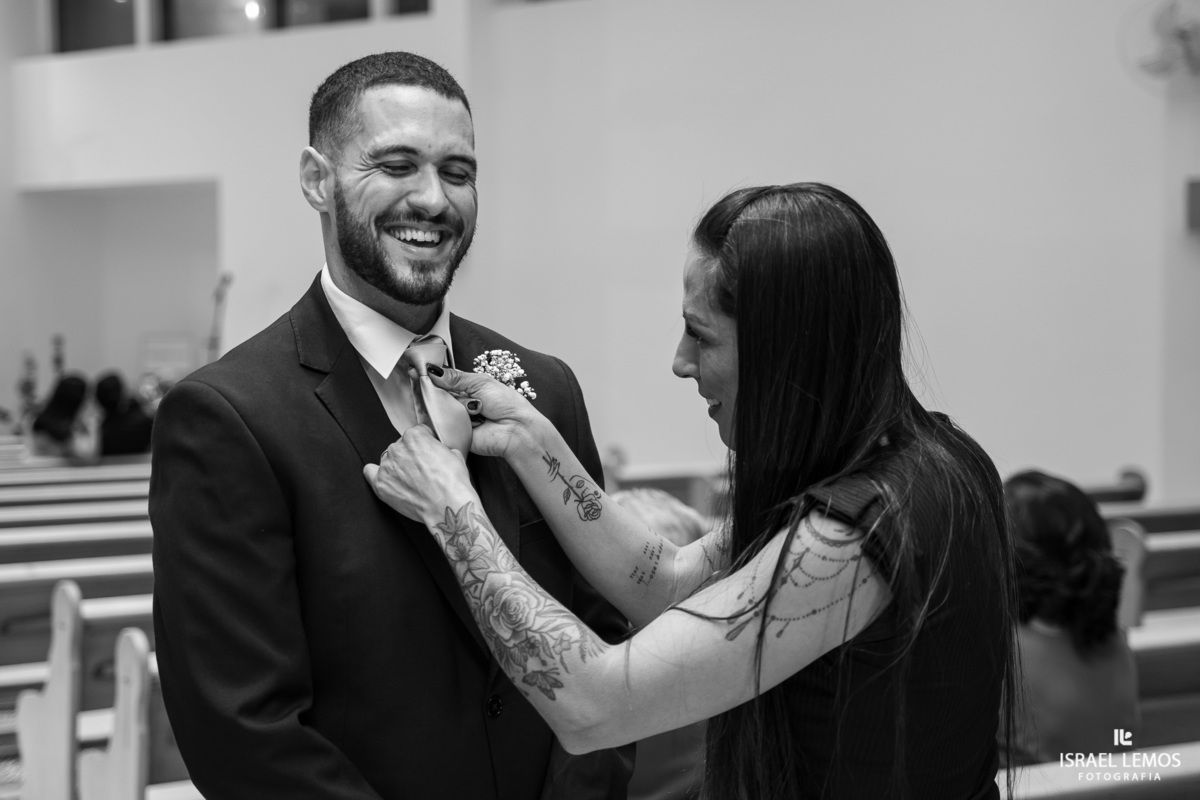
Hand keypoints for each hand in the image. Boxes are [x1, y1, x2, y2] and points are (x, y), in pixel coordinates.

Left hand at [364, 425, 476, 524]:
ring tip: (410, 480)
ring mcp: (387, 466)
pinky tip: (384, 477)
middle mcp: (397, 447)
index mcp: (414, 436)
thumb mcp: (454, 455)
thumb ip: (441, 448)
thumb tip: (440, 452)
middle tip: (422, 470)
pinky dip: (375, 473)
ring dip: (397, 466)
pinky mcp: (380, 484)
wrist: (446, 504)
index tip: (429, 452)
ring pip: (388, 460)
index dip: (426, 443)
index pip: (417, 433)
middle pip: (401, 446)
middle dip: (410, 455)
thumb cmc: (452, 481)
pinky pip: (369, 472)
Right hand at [426, 368, 541, 459]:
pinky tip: (453, 415)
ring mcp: (455, 418)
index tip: (416, 369)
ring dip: (445, 403)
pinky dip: (444, 418)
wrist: (516, 429)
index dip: (430, 375)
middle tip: (424, 379)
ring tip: (468, 406)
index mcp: (467, 387)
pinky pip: (441, 424)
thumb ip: (455, 377)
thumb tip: (433, 371)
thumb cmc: (506, 404)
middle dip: (432, 387)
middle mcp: (459, 402)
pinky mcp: (454, 433)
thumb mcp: (480, 382)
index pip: (443, 380)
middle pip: (436, 393)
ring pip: (437, 407)